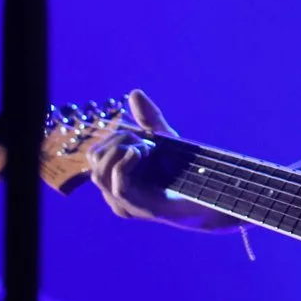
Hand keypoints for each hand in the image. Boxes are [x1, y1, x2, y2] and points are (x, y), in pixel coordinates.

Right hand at [86, 90, 239, 232]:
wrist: (206, 195)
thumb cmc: (183, 171)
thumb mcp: (163, 140)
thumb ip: (148, 119)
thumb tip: (134, 92)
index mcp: (115, 179)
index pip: (95, 152)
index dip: (115, 137)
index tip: (144, 137)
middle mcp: (113, 194)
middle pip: (94, 158)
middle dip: (118, 140)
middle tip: (146, 143)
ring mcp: (122, 203)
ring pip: (99, 171)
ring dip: (122, 150)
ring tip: (147, 149)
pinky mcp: (135, 208)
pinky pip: (117, 184)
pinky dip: (127, 162)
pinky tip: (145, 154)